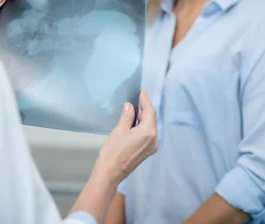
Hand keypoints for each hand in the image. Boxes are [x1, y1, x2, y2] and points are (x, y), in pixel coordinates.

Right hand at [68, 90, 157, 222]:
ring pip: (150, 127)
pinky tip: (135, 122)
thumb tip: (130, 106)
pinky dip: (142, 126)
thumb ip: (127, 116)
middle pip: (151, 119)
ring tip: (135, 108)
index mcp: (148, 133)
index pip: (149, 112)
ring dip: (143, 117)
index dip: (145, 100)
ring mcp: (151, 147)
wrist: (110, 173)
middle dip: (145, 108)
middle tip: (137, 98)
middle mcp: (154, 140)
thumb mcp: (119, 130)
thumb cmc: (112, 152)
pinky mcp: (147, 151)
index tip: (141, 92)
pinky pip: (148, 134)